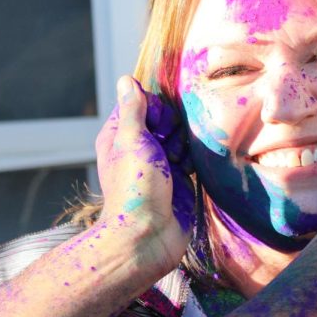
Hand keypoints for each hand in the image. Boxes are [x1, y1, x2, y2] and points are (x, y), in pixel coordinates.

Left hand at [94, 76, 194, 272]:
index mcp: (121, 135)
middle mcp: (140, 147)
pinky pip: (192, 157)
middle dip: (175, 128)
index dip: (157, 110)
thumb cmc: (135, 188)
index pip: (144, 102)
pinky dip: (195, 159)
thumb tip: (126, 79)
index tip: (158, 128)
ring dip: (186, 144)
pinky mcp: (180, 179)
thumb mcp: (132, 141)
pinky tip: (192, 170)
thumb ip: (133, 109)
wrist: (149, 237)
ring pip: (182, 136)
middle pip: (166, 118)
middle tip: (170, 150)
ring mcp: (161, 164)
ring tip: (179, 164)